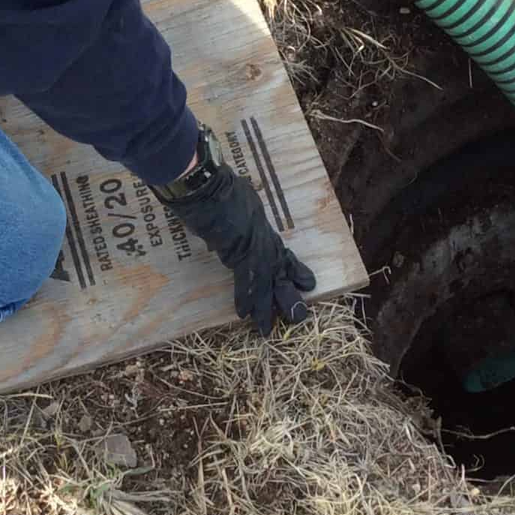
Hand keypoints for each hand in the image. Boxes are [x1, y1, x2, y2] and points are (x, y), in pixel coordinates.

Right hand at [161, 168, 315, 335]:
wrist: (206, 185)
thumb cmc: (218, 186)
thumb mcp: (238, 199)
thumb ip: (240, 214)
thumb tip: (230, 224)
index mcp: (262, 226)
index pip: (282, 253)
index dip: (295, 269)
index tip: (308, 283)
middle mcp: (263, 238)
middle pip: (280, 270)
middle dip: (288, 295)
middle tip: (299, 317)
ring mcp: (253, 246)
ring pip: (266, 282)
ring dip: (266, 307)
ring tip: (267, 329)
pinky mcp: (237, 253)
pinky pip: (244, 281)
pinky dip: (244, 298)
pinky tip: (243, 315)